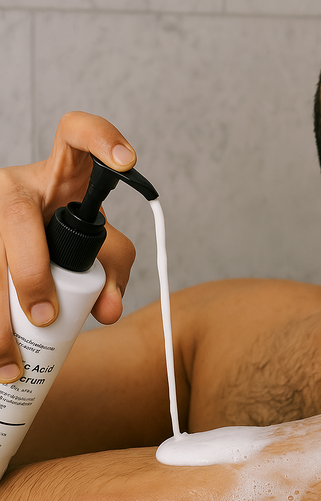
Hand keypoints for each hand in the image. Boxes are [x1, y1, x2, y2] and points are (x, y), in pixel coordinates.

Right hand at [0, 112, 136, 382]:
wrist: (17, 239)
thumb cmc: (62, 237)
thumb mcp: (96, 246)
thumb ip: (113, 271)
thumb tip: (108, 311)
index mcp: (59, 172)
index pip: (76, 133)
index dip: (101, 137)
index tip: (127, 162)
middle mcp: (16, 184)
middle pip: (16, 217)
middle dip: (29, 272)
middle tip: (45, 318)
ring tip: (8, 367)